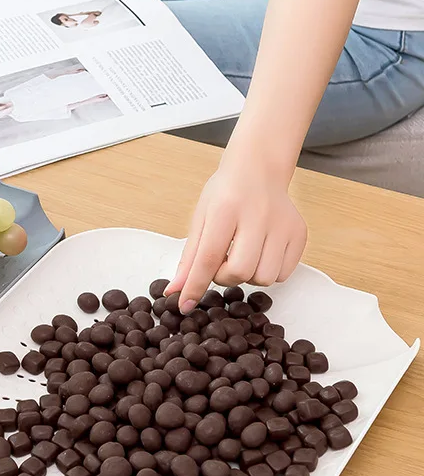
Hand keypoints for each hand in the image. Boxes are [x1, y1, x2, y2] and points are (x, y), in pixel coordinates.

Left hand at [164, 154, 306, 313]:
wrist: (258, 170)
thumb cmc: (225, 194)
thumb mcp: (200, 219)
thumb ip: (189, 258)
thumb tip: (174, 292)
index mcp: (226, 209)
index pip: (208, 256)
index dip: (195, 285)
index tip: (185, 305)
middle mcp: (258, 215)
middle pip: (240, 271)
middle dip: (225, 277)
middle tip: (221, 263)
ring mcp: (284, 224)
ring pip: (264, 277)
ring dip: (248, 276)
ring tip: (242, 256)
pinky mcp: (300, 233)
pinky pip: (283, 274)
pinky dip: (267, 271)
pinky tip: (260, 253)